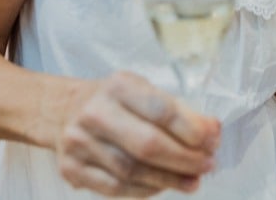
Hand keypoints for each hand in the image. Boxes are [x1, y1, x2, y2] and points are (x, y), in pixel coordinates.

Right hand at [55, 70, 220, 196]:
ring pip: (132, 172)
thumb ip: (177, 110)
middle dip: (185, 159)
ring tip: (192, 181)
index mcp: (118, 86)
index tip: (212, 141)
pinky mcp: (72, 169)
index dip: (192, 130)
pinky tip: (164, 186)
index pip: (162, 110)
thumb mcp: (142, 90)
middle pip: (148, 145)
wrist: (63, 110)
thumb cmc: (113, 101)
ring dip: (169, 180)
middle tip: (207, 165)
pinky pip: (116, 188)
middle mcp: (95, 113)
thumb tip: (212, 131)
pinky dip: (146, 190)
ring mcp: (80, 143)